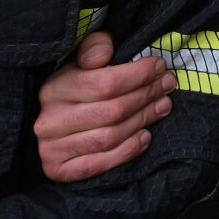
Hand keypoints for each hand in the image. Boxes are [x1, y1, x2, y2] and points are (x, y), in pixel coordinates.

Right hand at [34, 33, 174, 183]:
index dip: (139, 74)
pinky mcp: (58, 170)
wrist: (54, 126)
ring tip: (163, 107)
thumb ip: (93, 47)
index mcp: (54, 89)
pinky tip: (145, 137)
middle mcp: (50, 120)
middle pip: (112, 111)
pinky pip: (98, 164)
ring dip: (143, 121)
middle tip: (168, 86)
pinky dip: (127, 151)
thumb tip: (104, 53)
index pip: (106, 83)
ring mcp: (51, 148)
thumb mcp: (80, 61)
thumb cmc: (75, 87)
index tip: (160, 66)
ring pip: (109, 137)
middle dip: (147, 96)